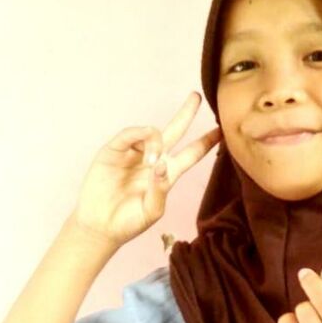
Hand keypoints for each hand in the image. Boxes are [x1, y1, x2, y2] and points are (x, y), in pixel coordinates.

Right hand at [71, 91, 221, 246]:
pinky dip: (139, 138)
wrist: (100, 226)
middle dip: (186, 113)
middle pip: (175, 130)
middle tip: (196, 96)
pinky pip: (129, 134)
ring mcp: (134, 153)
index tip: (222, 130)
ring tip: (151, 164)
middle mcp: (153, 159)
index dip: (206, 142)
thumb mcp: (151, 211)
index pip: (192, 153)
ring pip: (153, 131)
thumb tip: (161, 166)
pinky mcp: (114, 150)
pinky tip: (144, 156)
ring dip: (156, 142)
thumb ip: (160, 190)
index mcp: (168, 174)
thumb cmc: (129, 221)